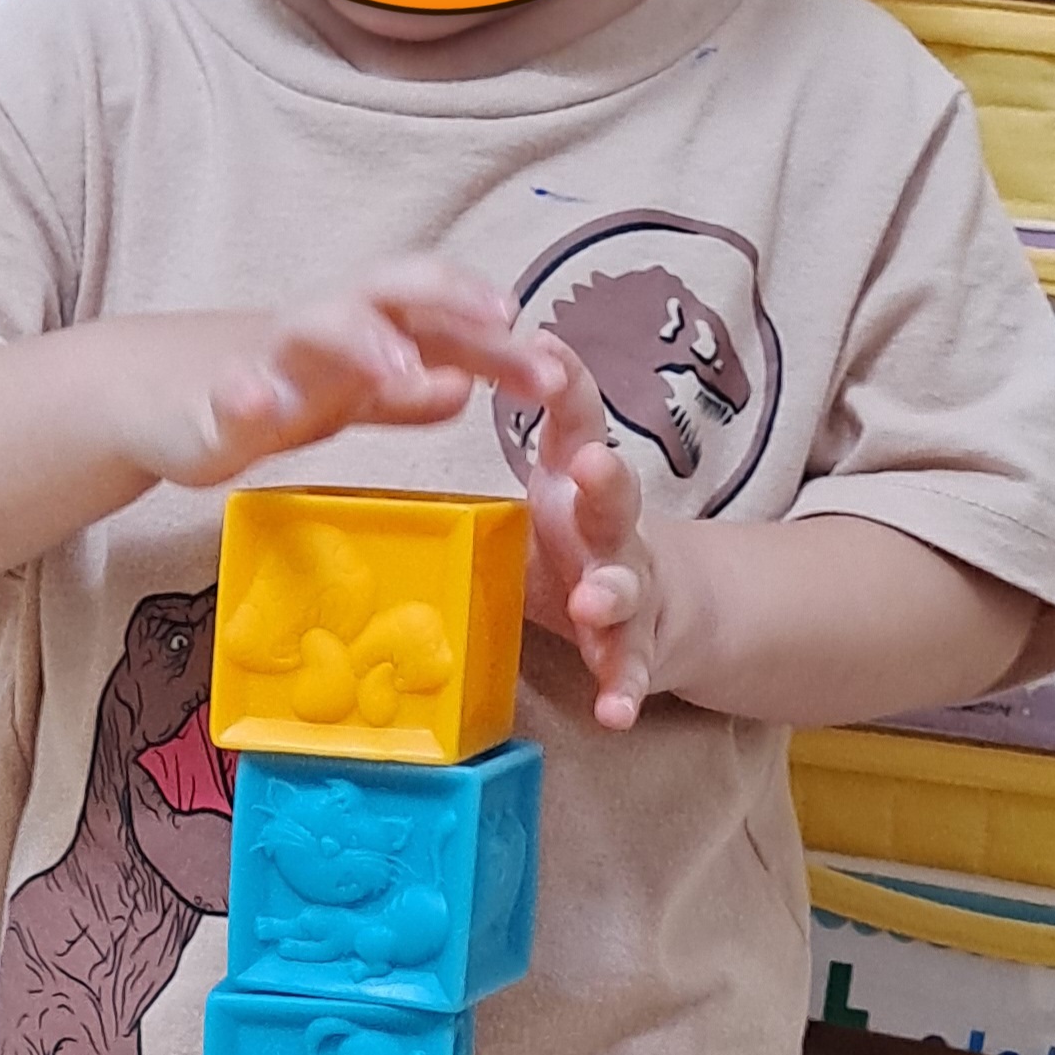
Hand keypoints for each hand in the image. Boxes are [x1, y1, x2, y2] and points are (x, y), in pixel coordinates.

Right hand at [121, 264, 569, 493]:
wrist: (149, 393)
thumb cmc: (262, 389)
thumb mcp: (346, 400)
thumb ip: (405, 397)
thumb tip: (467, 385)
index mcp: (364, 333)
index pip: (441, 318)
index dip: (496, 337)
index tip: (552, 366)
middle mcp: (323, 330)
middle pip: (392, 292)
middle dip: (449, 298)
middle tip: (503, 319)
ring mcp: (265, 360)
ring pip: (317, 328)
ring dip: (361, 341)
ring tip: (402, 367)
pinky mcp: (209, 403)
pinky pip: (228, 393)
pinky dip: (245, 394)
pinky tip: (257, 403)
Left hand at [523, 339, 683, 727]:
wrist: (662, 608)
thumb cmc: (573, 541)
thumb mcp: (538, 496)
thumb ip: (487, 470)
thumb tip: (392, 413)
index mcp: (577, 481)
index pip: (577, 418)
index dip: (565, 381)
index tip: (543, 342)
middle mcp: (612, 526)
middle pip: (617, 497)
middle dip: (606, 480)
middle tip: (590, 466)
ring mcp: (632, 587)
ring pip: (627, 586)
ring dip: (612, 592)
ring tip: (595, 603)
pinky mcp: (639, 648)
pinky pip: (630, 671)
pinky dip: (623, 689)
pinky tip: (612, 712)